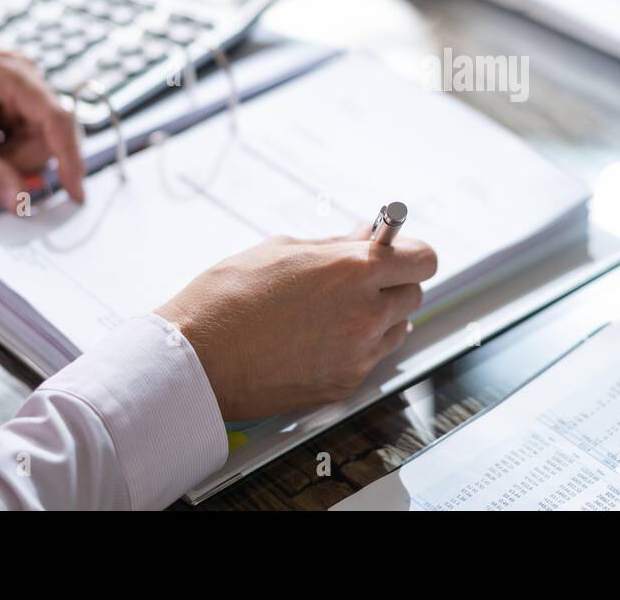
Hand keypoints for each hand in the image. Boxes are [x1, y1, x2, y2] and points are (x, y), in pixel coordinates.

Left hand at [0, 50, 84, 208]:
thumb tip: (22, 201)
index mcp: (7, 74)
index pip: (57, 119)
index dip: (70, 158)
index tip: (75, 192)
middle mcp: (21, 75)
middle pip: (48, 134)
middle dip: (19, 158)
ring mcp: (18, 89)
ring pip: (39, 140)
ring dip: (11, 157)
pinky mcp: (13, 102)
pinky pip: (27, 138)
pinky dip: (6, 151)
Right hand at [156, 230, 437, 420]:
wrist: (196, 359)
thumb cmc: (228, 298)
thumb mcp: (284, 249)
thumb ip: (336, 244)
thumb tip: (366, 236)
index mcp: (355, 270)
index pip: (423, 258)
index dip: (409, 253)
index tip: (396, 252)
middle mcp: (366, 313)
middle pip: (414, 293)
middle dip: (392, 283)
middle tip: (358, 280)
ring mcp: (358, 353)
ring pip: (397, 328)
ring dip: (379, 316)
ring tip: (334, 311)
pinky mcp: (344, 384)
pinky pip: (372, 358)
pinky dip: (358, 345)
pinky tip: (320, 337)